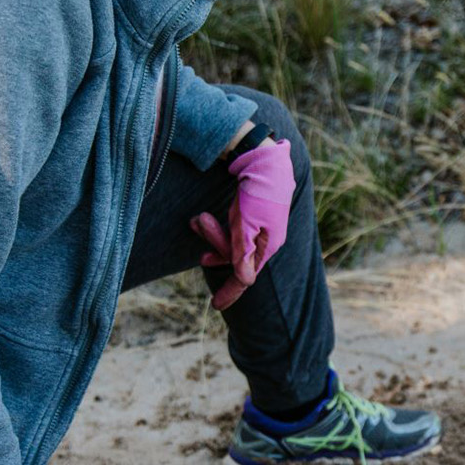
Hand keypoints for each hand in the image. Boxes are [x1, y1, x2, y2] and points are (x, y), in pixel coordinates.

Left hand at [190, 138, 294, 309]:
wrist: (266, 158)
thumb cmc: (258, 192)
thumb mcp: (248, 225)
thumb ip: (244, 253)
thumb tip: (245, 281)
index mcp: (268, 245)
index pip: (247, 276)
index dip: (231, 291)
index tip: (216, 306)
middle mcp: (266, 239)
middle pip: (235, 255)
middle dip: (214, 242)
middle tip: (197, 221)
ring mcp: (260, 227)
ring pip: (232, 241)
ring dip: (211, 232)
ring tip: (196, 219)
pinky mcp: (253, 214)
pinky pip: (233, 230)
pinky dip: (217, 227)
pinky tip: (204, 220)